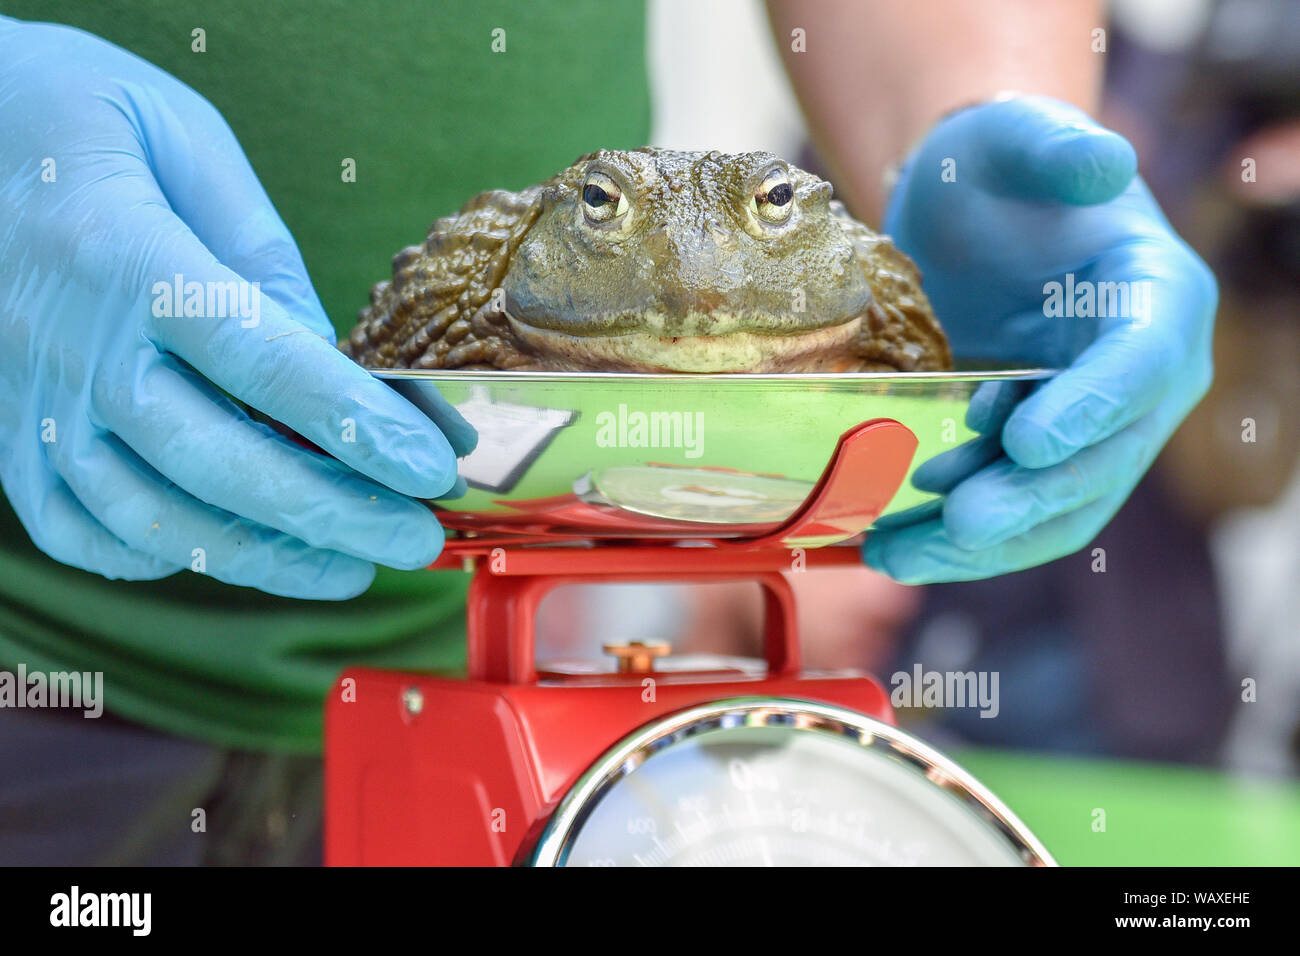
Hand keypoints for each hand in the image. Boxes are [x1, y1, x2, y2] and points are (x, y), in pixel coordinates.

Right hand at [0, 19, 467, 598]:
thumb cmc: (78, 122)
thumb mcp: (187, 143)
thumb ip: (264, 257)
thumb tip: (334, 359)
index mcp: (127, 258)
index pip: (262, 360)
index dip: (356, 424)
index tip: (431, 466)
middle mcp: (72, 346)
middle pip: (216, 459)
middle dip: (332, 513)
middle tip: (417, 538)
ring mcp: (33, 402)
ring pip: (151, 516)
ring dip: (264, 557)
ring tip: (351, 567)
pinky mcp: (9, 435)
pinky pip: (79, 530)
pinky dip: (162, 556)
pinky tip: (233, 550)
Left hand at [864, 95, 1216, 582]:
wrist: (968, 212)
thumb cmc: (998, 169)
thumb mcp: (1017, 139)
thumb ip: (1057, 146)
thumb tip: (1104, 163)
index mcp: (1157, 299)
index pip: (1143, 365)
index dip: (1093, 409)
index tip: (1027, 440)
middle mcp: (1140, 377)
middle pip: (1102, 459)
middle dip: (1030, 499)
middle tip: (958, 523)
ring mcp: (1090, 425)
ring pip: (1056, 507)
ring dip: (984, 543)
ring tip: (900, 551)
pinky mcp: (1035, 451)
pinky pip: (1010, 508)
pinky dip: (955, 532)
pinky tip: (894, 531)